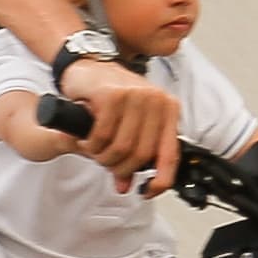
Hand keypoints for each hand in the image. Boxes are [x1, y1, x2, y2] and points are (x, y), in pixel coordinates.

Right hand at [59, 59, 180, 196]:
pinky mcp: (112, 95)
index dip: (160, 181)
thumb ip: (130, 155)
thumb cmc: (109, 95)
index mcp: (169, 109)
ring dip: (103, 157)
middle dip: (120, 168)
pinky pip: (102, 136)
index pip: (171, 155)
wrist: (86, 65)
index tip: (146, 192)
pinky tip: (87, 140)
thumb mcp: (128, 125)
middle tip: (106, 162)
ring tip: (94, 150)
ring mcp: (135, 95)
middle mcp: (157, 100)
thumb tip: (126, 186)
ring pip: (121, 148)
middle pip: (141, 156)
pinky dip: (91, 145)